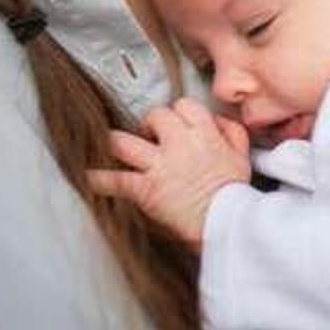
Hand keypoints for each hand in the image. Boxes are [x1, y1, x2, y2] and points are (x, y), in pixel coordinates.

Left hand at [88, 98, 251, 248]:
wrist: (226, 224)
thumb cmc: (234, 193)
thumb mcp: (241, 156)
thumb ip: (231, 131)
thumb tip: (217, 120)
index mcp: (203, 133)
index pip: (183, 106)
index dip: (178, 113)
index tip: (175, 124)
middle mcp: (178, 144)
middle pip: (154, 116)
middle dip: (149, 123)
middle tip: (149, 135)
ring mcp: (159, 166)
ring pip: (124, 142)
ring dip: (114, 143)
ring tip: (108, 144)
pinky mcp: (146, 189)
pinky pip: (115, 180)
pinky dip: (99, 180)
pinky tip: (87, 177)